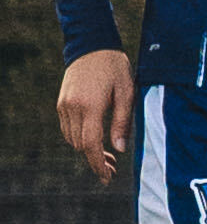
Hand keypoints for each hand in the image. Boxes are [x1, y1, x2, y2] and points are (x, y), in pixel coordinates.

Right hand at [55, 46, 127, 182]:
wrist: (92, 45)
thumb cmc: (115, 67)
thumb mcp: (127, 92)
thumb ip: (122, 122)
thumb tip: (120, 149)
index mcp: (91, 106)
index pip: (90, 144)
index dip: (98, 164)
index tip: (107, 177)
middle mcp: (73, 108)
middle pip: (80, 145)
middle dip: (95, 159)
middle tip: (113, 167)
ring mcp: (64, 106)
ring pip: (72, 139)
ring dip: (87, 150)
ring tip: (107, 156)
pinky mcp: (61, 103)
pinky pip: (67, 129)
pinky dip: (79, 138)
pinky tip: (94, 139)